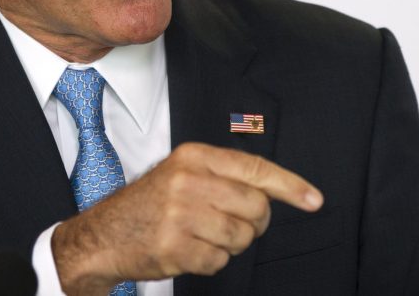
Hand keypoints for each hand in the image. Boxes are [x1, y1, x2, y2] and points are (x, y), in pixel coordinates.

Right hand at [51, 142, 322, 294]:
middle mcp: (188, 180)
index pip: (255, 168)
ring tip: (202, 235)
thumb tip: (275, 195)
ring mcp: (180, 214)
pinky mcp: (174, 246)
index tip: (314, 199)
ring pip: (241, 236)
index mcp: (195, 156)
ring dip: (230, 244)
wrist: (104, 234)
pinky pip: (219, 261)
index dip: (290, 185)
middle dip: (253, 222)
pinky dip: (210, 261)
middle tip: (231, 223)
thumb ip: (225, 177)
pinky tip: (187, 250)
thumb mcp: (183, 173)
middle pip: (255, 206)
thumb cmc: (152, 203)